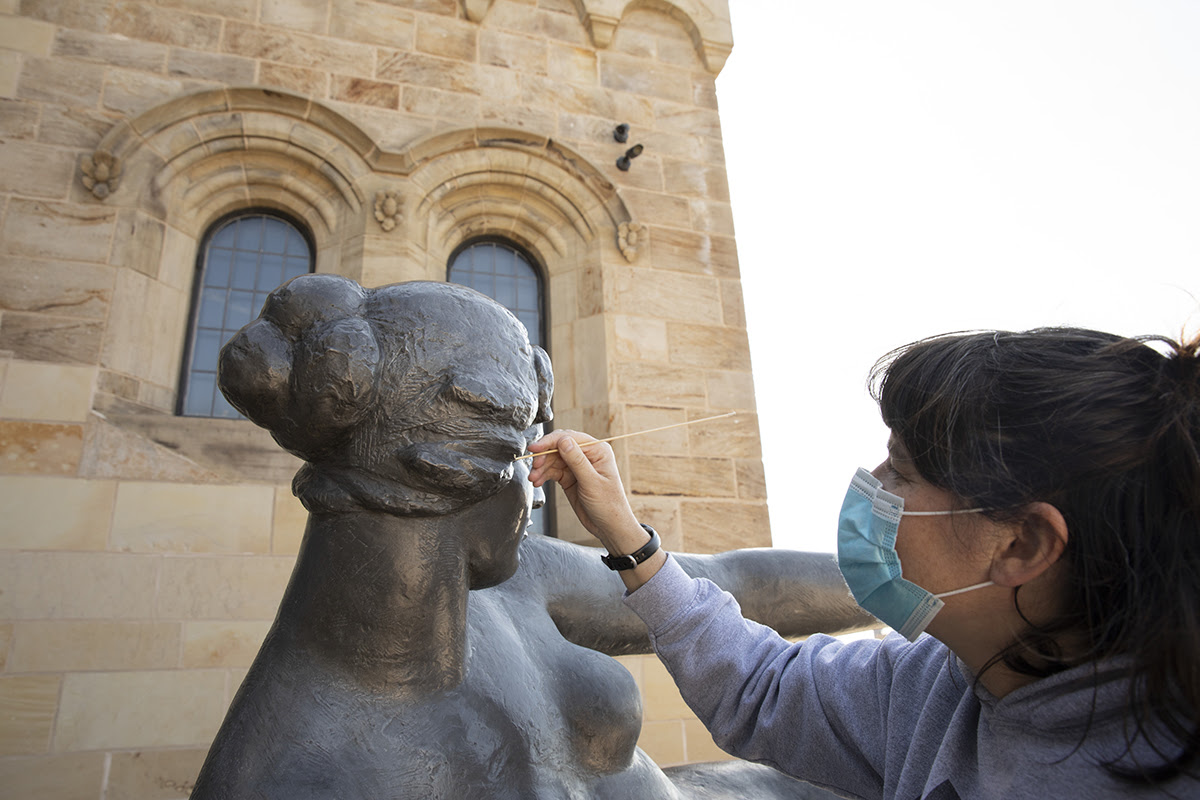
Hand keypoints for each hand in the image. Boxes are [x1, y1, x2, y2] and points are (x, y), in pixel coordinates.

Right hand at [527, 430, 641, 548]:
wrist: (609, 526)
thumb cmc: (609, 505)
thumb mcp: (591, 482)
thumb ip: (577, 461)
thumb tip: (563, 440)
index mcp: (598, 451)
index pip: (570, 438)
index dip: (550, 441)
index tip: (535, 448)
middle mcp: (587, 455)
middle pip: (559, 446)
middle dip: (544, 455)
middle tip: (534, 467)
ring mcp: (578, 466)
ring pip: (553, 459)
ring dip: (541, 467)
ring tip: (533, 478)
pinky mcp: (570, 477)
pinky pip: (553, 471)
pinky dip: (544, 475)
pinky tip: (538, 481)